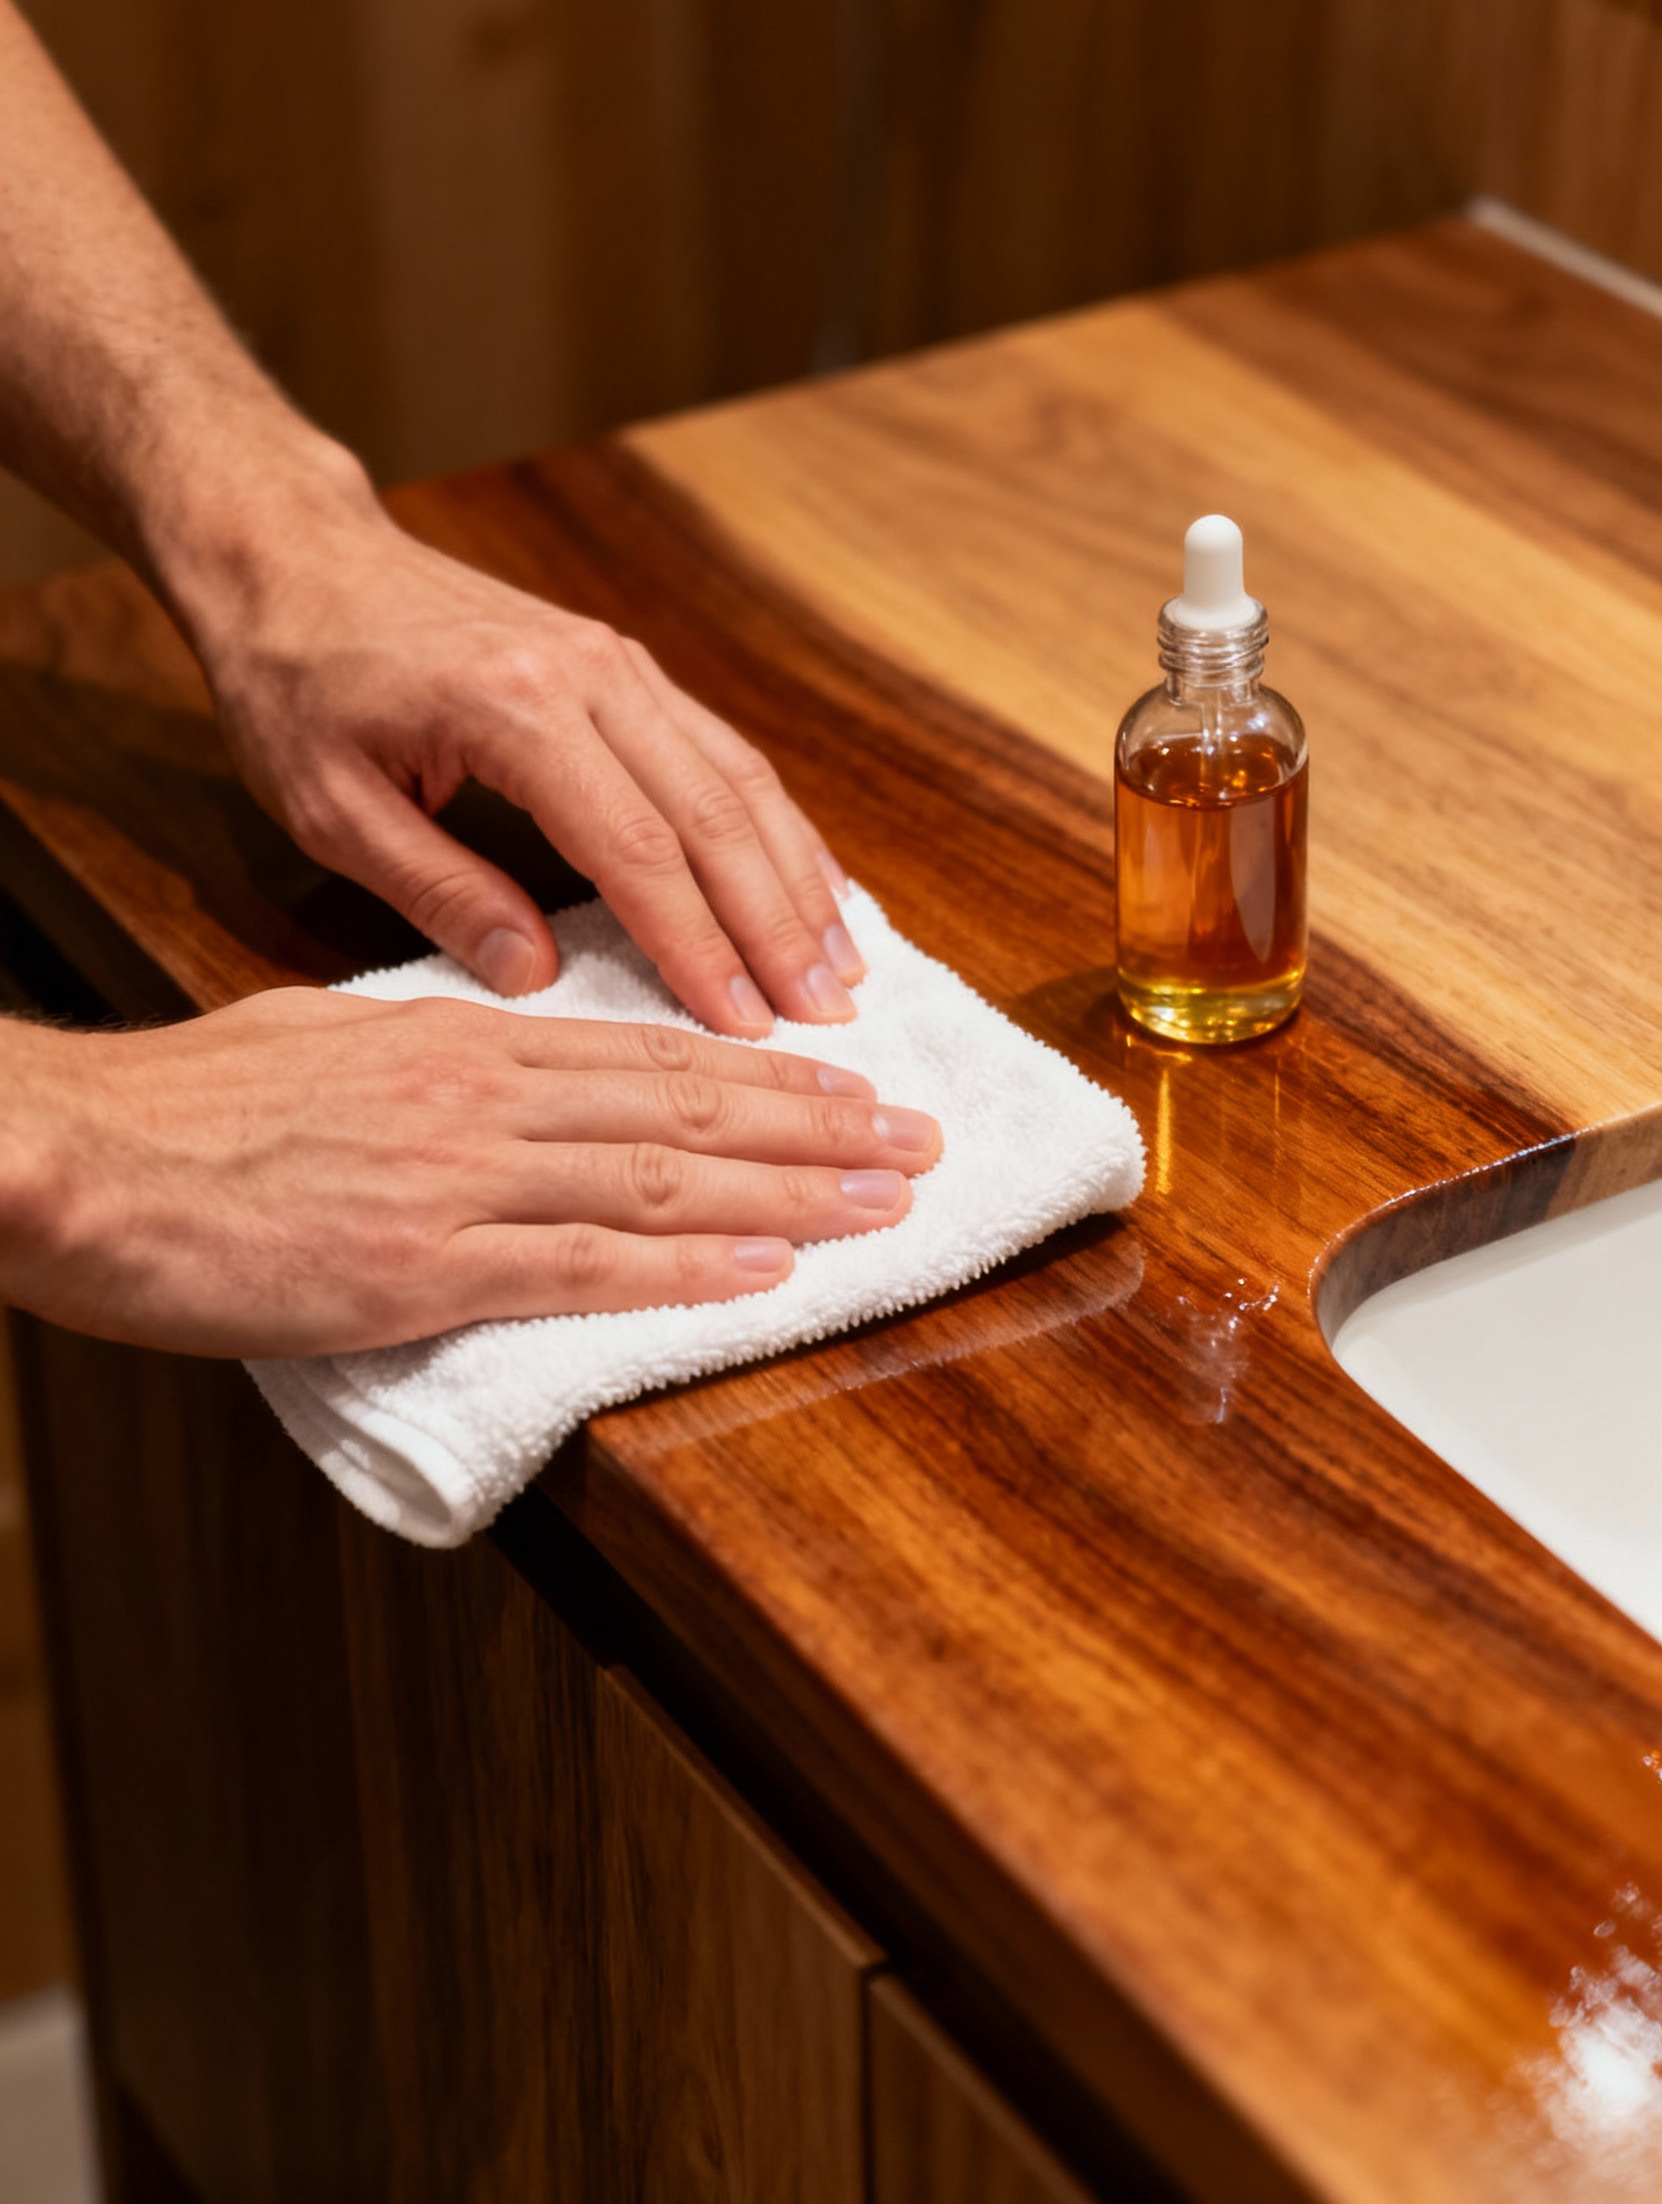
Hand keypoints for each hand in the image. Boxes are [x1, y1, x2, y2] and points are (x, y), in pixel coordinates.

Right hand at [0, 998, 941, 1356]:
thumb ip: (429, 1060)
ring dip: (793, 1197)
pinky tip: (767, 1274)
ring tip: (888, 1205)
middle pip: (691, 1113)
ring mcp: (462, 1182)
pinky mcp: (423, 1268)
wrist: (82, 1158)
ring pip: (665, 1183)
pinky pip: (585, 1268)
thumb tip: (496, 1070)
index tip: (855, 1091)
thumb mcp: (326, 1044)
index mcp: (465, 1043)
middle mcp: (487, 1099)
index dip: (771, 1080)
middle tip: (922, 1147)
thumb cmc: (188, 1107)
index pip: (655, 1060)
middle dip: (823, 1132)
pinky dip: (690, 1272)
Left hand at [189, 465, 864, 1035]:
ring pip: (737, 776)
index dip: (697, 944)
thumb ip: (437, 891)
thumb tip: (537, 978)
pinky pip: (722, 749)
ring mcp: (617, 660)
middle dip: (776, 922)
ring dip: (796, 876)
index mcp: (515, 709)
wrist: (297, 558)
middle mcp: (589, 674)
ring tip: (841, 966)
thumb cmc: (298, 683)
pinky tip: (809, 881)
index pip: (635, 847)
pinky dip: (773, 823)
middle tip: (824, 1016)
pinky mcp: (624, 663)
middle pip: (713, 812)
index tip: (744, 1024)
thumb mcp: (331, 808)